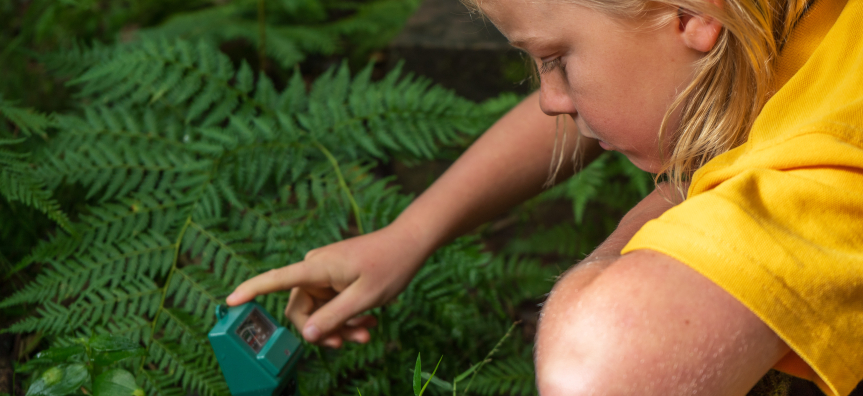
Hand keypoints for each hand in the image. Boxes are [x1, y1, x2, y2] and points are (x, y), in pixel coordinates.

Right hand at [226, 223, 430, 347]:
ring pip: (318, 312)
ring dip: (340, 326)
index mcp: (317, 267)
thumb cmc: (389, 265)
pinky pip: (331, 305)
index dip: (252, 289)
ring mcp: (324, 274)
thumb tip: (306, 336)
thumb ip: (333, 318)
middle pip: (301, 310)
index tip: (231, 300)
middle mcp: (315, 269)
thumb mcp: (363, 299)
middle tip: (352, 340)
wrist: (409, 244)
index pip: (276, 278)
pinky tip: (368, 322)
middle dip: (324, 330)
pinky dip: (346, 317)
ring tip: (367, 332)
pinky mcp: (335, 279)